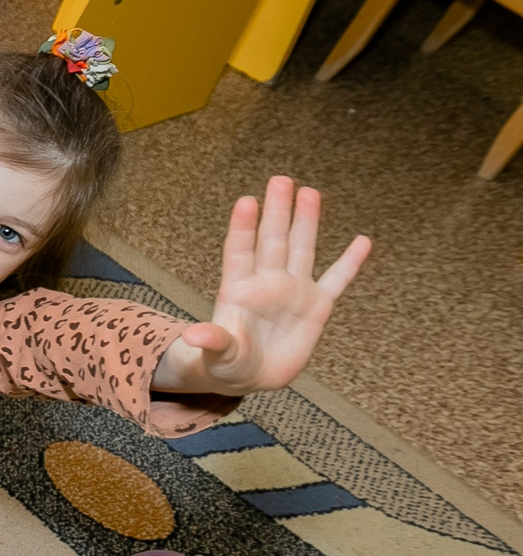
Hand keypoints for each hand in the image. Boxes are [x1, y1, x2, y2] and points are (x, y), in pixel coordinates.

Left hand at [158, 179, 369, 395]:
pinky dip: (349, 263)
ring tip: (310, 193)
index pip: (239, 252)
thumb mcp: (218, 354)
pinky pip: (336, 280)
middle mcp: (267, 283)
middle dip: (277, 212)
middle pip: (273, 240)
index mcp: (238, 289)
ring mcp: (293, 291)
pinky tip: (362, 241)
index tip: (247, 201)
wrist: (251, 374)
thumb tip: (192, 336)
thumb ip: (212, 341)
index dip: (243, 228)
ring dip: (307, 223)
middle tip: (281, 180)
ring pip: (302, 249)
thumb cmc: (228, 361)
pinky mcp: (317, 307)